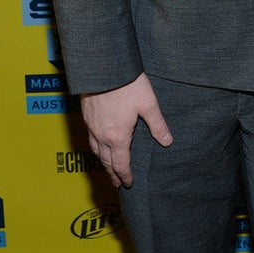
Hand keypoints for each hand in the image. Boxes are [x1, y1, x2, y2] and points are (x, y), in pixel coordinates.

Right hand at [81, 72, 172, 188]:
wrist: (104, 69)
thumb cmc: (128, 85)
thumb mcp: (148, 104)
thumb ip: (157, 124)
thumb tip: (167, 142)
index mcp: (118, 137)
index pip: (121, 164)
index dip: (125, 175)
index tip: (129, 183)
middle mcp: (102, 136)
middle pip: (106, 161)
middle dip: (113, 173)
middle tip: (117, 183)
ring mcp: (92, 126)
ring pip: (96, 151)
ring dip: (103, 162)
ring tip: (108, 167)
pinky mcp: (86, 116)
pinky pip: (89, 138)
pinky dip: (95, 147)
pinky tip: (98, 143)